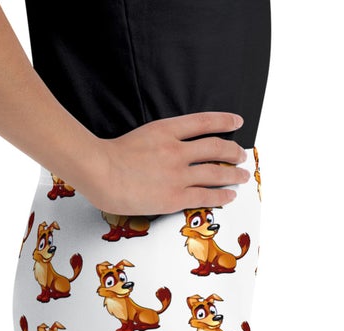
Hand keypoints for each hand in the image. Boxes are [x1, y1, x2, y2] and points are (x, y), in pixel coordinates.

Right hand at [70, 113, 250, 215]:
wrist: (100, 172)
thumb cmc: (110, 157)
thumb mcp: (140, 136)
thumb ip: (158, 140)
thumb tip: (172, 148)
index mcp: (166, 130)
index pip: (203, 122)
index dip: (224, 121)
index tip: (238, 122)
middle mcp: (177, 150)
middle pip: (215, 147)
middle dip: (233, 152)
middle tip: (242, 155)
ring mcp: (177, 174)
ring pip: (215, 172)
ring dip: (233, 174)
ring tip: (243, 176)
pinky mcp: (175, 197)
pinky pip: (206, 196)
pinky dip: (222, 195)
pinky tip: (230, 195)